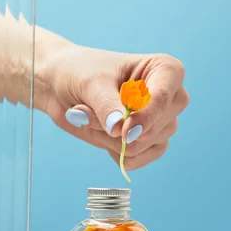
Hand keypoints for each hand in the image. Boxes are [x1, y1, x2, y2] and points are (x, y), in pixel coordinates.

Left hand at [35, 40, 188, 170]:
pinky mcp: (147, 142)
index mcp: (164, 70)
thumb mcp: (91, 84)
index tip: (123, 131)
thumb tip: (119, 131)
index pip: (165, 98)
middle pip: (157, 127)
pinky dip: (113, 152)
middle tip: (86, 111)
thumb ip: (107, 106)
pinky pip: (137, 160)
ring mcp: (160, 122)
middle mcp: (169, 97)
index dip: (147, 117)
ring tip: (90, 118)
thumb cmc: (80, 72)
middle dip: (118, 127)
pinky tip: (100, 134)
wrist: (61, 85)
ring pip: (145, 145)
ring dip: (111, 139)